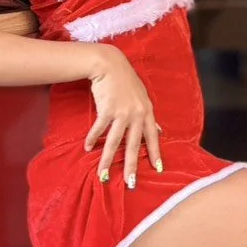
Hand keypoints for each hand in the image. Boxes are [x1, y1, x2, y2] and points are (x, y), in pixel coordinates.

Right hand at [84, 46, 161, 187]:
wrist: (109, 64)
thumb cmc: (126, 81)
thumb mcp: (142, 97)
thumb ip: (148, 116)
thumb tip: (159, 131)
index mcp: (147, 111)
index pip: (152, 137)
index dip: (155, 153)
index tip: (158, 169)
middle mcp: (137, 113)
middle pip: (134, 145)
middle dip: (131, 166)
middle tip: (130, 183)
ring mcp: (122, 112)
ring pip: (114, 141)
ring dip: (107, 159)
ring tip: (103, 174)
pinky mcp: (107, 109)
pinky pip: (99, 128)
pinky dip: (92, 139)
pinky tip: (87, 148)